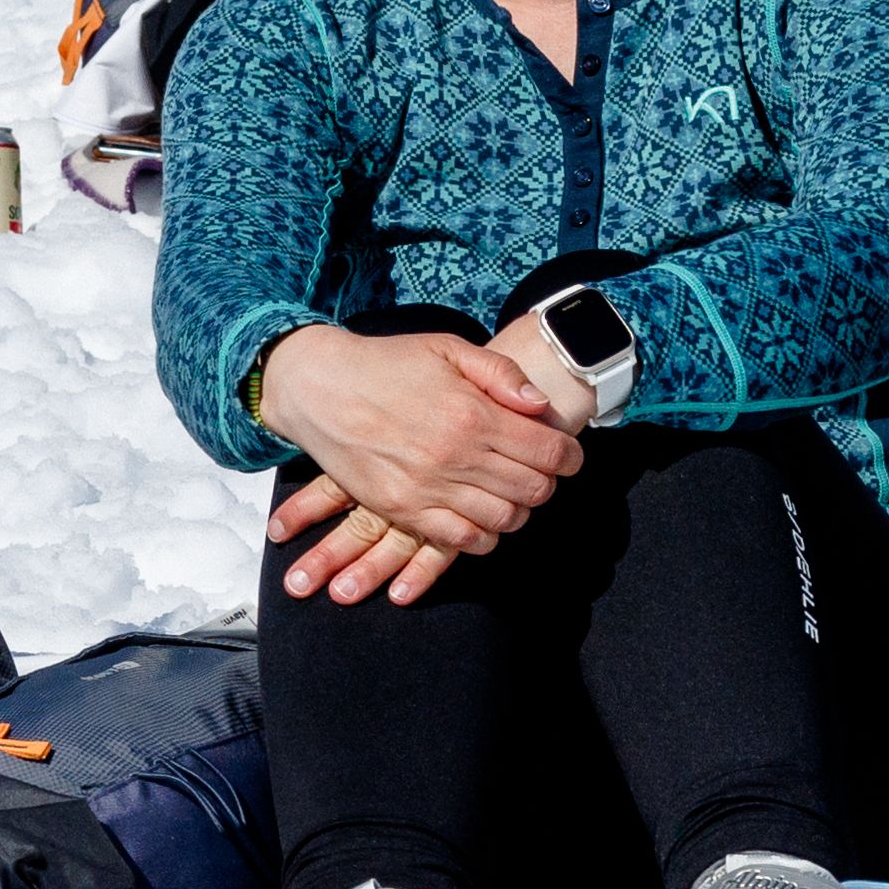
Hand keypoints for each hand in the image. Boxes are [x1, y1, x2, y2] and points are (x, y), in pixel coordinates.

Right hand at [252, 322, 579, 598]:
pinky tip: (479, 514)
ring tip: (506, 491)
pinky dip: (483, 535)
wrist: (317, 386)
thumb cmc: (385, 363)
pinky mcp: (402, 508)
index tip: (565, 453)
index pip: (552, 453)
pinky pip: (463, 540)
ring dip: (517, 509)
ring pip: (505, 519)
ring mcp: (427, 486)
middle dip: (546, 482)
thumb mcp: (447, 349)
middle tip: (534, 469)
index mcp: (472, 414)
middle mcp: (455, 455)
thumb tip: (540, 406)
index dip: (571, 456)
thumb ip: (501, 373)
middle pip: (535, 490)